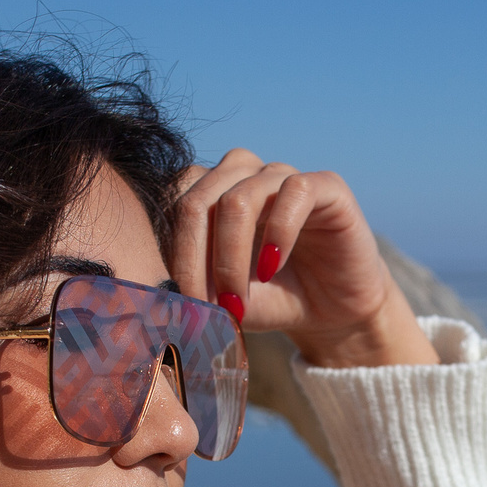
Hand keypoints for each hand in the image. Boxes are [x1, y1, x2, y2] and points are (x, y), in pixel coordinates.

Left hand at [166, 149, 437, 367]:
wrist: (332, 312)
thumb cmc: (271, 299)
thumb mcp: (222, 297)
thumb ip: (191, 285)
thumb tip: (154, 292)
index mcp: (213, 191)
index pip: (175, 200)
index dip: (171, 250)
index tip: (181, 299)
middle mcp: (245, 175)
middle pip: (199, 199)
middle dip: (195, 258)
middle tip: (205, 305)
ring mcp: (283, 175)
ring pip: (240, 197)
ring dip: (231, 256)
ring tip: (237, 299)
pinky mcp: (326, 185)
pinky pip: (294, 192)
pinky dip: (277, 234)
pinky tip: (271, 269)